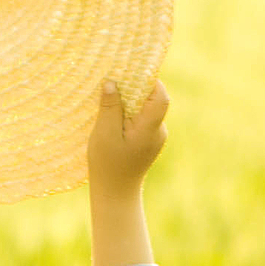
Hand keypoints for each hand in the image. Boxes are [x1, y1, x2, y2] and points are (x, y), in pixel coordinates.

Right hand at [87, 78, 168, 195]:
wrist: (115, 193)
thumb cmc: (107, 164)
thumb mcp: (104, 134)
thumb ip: (110, 107)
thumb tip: (112, 82)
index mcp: (150, 129)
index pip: (160, 97)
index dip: (150, 81)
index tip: (132, 72)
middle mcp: (158, 131)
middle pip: (154, 101)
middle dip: (136, 90)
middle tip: (116, 84)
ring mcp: (155, 137)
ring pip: (147, 111)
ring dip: (131, 103)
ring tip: (111, 102)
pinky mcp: (149, 142)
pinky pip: (142, 120)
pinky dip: (130, 115)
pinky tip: (114, 119)